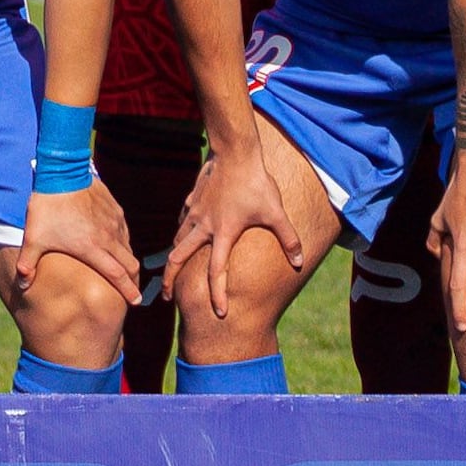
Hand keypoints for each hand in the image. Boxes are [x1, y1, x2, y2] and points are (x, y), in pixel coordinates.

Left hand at [19, 178, 140, 308]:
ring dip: (129, 261)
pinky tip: (118, 245)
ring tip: (126, 271)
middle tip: (133, 291)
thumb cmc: (47, 207)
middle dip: (134, 281)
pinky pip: (125, 231)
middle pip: (131, 264)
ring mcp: (114, 221)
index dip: (128, 291)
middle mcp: (109, 237)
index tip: (135, 302)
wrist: (62, 172)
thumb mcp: (34, 237)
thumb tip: (22, 285)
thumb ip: (28, 263)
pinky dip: (125, 242)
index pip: (117, 275)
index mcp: (93, 248)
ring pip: (129, 247)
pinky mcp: (114, 208)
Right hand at [165, 135, 334, 327]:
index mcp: (223, 234)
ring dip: (173, 257)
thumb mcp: (276, 212)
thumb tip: (299, 262)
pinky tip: (183, 235)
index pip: (216, 272)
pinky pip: (182, 221)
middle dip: (170, 280)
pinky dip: (180, 232)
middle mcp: (204, 226)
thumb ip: (288, 238)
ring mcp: (195, 212)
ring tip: (171, 269)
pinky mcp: (192, 199)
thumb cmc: (256, 183)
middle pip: (179, 259)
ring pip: (177, 239)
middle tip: (167, 297)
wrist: (235, 152)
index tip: (219, 313)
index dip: (218, 294)